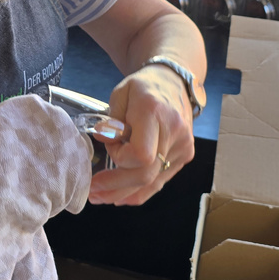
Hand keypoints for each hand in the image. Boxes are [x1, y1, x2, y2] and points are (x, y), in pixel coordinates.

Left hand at [87, 64, 194, 205]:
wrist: (174, 82)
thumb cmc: (143, 87)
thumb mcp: (120, 94)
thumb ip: (111, 120)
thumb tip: (103, 139)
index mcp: (155, 112)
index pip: (140, 154)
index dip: (120, 157)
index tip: (109, 144)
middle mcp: (174, 132)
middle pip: (146, 174)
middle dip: (116, 186)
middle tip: (93, 191)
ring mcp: (183, 147)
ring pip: (153, 182)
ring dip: (125, 193)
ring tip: (101, 197)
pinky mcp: (185, 155)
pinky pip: (161, 181)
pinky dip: (140, 191)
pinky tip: (122, 196)